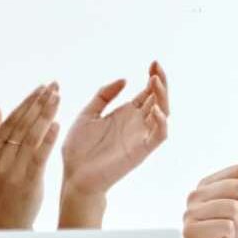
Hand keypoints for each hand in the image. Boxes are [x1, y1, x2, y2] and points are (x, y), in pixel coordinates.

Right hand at [0, 83, 60, 228]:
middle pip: (21, 124)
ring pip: (30, 135)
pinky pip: (39, 156)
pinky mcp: (28, 181)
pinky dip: (47, 139)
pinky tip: (57, 124)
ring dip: (45, 114)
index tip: (40, 88)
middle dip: (38, 102)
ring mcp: (12, 170)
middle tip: (53, 85)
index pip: (10, 121)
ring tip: (57, 97)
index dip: (26, 103)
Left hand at [61, 62, 170, 200]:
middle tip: (156, 67)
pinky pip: (158, 137)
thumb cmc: (79, 148)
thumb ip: (104, 95)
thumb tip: (124, 79)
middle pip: (159, 100)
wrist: (74, 175)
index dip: (153, 77)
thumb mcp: (88, 114)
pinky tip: (157, 111)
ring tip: (155, 82)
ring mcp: (140, 137)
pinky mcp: (140, 151)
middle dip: (161, 82)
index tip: (153, 62)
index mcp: (125, 114)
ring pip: (163, 114)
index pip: (147, 93)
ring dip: (162, 98)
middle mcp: (136, 123)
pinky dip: (162, 124)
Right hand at [182, 164, 237, 237]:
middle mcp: (194, 196)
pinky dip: (229, 237)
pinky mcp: (189, 232)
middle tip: (232, 225)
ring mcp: (189, 213)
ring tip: (225, 234)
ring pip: (232, 207)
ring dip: (236, 225)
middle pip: (237, 187)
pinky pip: (225, 226)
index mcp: (207, 185)